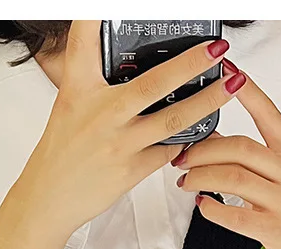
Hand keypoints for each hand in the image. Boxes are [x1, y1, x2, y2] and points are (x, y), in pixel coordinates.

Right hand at [0, 21, 244, 248]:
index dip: (100, 16)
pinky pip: (171, 149)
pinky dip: (190, 139)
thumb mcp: (71, 104)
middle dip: (191, 62)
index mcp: (80, 87)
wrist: (50, 197)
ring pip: (175, 118)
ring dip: (208, 101)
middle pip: (155, 81)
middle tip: (217, 49)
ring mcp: (120, 141)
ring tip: (230, 86)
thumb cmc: (62, 150)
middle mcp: (101, 110)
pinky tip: (208, 128)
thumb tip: (133, 66)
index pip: (87, 38)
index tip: (120, 5)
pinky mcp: (133, 168)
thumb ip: (98, 83)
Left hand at [172, 61, 280, 248]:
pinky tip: (203, 205)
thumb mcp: (277, 178)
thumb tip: (208, 135)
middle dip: (205, 150)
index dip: (249, 93)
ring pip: (234, 178)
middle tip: (182, 156)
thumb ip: (248, 156)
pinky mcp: (275, 228)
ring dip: (202, 177)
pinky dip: (212, 209)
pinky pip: (235, 215)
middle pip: (242, 148)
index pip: (270, 116)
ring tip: (185, 181)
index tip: (229, 71)